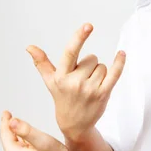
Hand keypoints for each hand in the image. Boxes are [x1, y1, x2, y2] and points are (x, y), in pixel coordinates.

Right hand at [25, 23, 125, 141]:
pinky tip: (121, 53)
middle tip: (82, 79)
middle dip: (89, 65)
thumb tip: (29, 47)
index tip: (88, 26)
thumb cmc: (62, 99)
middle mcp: (75, 83)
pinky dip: (119, 63)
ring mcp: (90, 89)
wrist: (74, 124)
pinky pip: (114, 73)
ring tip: (90, 85)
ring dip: (99, 72)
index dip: (79, 37)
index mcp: (61, 77)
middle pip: (91, 58)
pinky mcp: (103, 94)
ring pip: (102, 66)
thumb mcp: (50, 81)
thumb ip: (41, 63)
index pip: (71, 52)